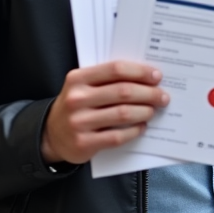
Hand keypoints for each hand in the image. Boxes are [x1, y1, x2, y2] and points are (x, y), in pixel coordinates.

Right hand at [41, 60, 169, 164]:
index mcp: (78, 79)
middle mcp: (77, 99)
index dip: (140, 72)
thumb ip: (107, 80)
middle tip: (162, 96)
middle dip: (148, 93)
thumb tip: (146, 77)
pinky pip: (117, 136)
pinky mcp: (83, 143)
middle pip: (123, 92)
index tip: (157, 76)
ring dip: (144, 111)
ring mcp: (79, 122)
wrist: (51, 135)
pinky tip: (141, 127)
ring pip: (123, 114)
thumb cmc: (77, 106)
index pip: (115, 70)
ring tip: (153, 111)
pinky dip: (134, 131)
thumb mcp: (83, 87)